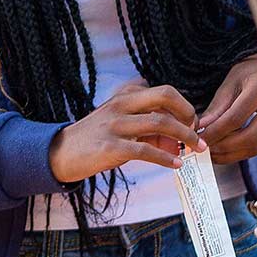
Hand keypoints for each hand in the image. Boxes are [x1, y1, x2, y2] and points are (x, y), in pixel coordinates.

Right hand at [48, 79, 202, 183]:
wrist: (59, 154)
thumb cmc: (95, 139)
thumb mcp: (120, 124)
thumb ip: (147, 127)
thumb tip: (178, 142)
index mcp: (125, 95)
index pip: (165, 92)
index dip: (184, 106)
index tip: (192, 124)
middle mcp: (121, 105)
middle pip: (165, 96)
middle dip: (188, 114)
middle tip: (197, 133)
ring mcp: (115, 125)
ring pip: (160, 123)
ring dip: (183, 137)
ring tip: (194, 150)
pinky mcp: (110, 147)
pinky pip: (145, 150)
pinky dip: (165, 158)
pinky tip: (175, 165)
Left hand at [198, 55, 256, 164]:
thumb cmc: (249, 74)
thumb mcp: (231, 83)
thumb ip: (218, 106)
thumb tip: (201, 129)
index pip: (235, 118)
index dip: (214, 131)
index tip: (197, 138)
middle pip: (247, 138)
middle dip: (222, 146)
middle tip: (203, 148)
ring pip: (253, 147)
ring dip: (229, 154)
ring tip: (210, 152)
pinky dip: (237, 154)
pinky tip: (223, 151)